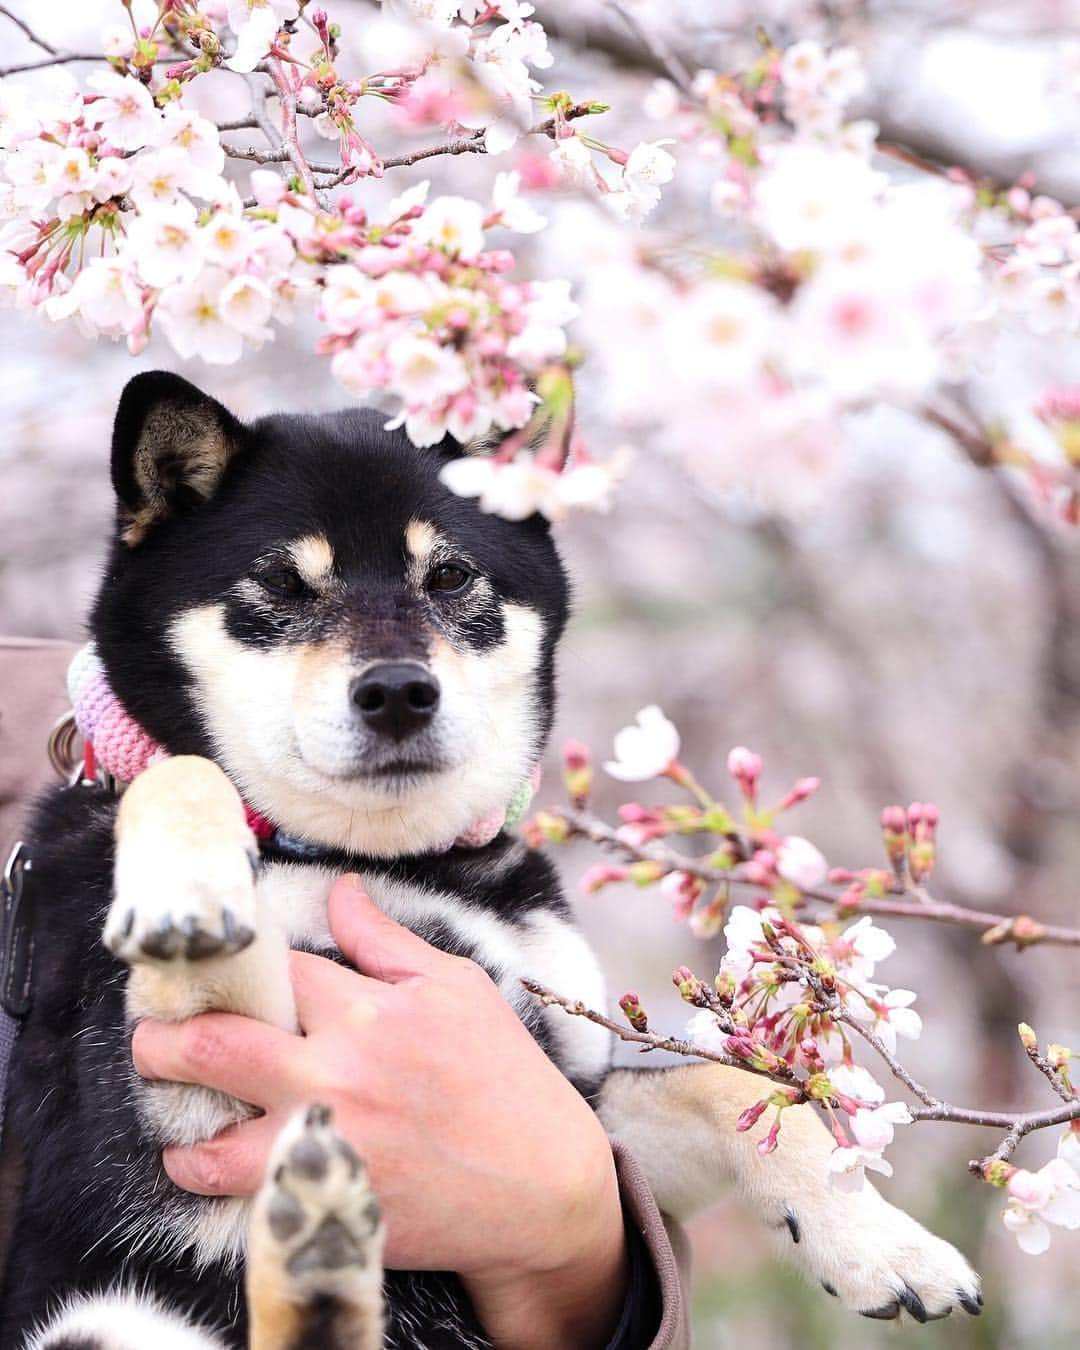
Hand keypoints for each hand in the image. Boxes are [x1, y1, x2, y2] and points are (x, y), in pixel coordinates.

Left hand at [131, 875, 627, 1348]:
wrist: (540, 1185)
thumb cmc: (502, 1076)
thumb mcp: (456, 987)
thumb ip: (385, 941)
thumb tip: (340, 890)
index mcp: (367, 1011)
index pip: (272, 972)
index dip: (239, 968)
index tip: (219, 972)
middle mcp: (336, 1076)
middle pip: (217, 1046)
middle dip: (165, 1039)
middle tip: (151, 1038)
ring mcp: (327, 1147)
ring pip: (212, 1143)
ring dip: (180, 1129)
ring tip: (173, 1116)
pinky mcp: (329, 1206)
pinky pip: (242, 1200)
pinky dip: (214, 1183)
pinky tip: (207, 1166)